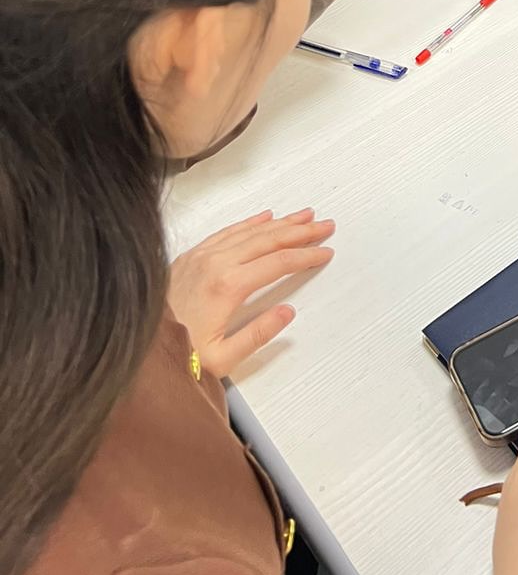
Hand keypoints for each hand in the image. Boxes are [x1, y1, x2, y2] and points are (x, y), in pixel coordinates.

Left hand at [168, 208, 334, 378]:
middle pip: (269, 239)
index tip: (324, 252)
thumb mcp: (222, 358)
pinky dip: (250, 222)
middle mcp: (215, 264)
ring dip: (281, 222)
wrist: (137, 346)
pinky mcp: (191, 256)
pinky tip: (263, 216)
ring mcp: (202, 257)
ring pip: (251, 231)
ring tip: (304, 216)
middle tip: (324, 225)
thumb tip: (287, 313)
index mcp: (227, 286)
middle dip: (301, 231)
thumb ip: (258, 334)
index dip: (305, 256)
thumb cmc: (176, 356)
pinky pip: (227, 231)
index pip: (278, 263)